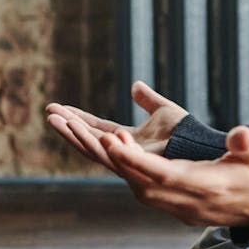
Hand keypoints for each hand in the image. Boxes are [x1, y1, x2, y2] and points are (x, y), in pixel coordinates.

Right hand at [46, 81, 188, 172]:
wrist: (201, 147)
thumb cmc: (188, 133)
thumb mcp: (164, 111)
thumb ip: (148, 100)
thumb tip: (135, 85)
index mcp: (129, 140)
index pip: (98, 129)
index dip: (79, 119)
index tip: (59, 109)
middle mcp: (124, 151)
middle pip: (89, 139)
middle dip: (68, 126)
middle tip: (48, 112)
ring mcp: (125, 158)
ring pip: (92, 146)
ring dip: (71, 131)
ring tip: (52, 117)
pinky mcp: (128, 163)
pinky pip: (103, 152)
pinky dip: (87, 139)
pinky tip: (71, 126)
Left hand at [100, 126, 248, 226]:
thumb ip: (248, 143)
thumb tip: (239, 135)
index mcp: (211, 186)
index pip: (164, 174)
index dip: (135, 160)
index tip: (111, 141)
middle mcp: (194, 204)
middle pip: (145, 186)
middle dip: (120, 162)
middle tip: (101, 135)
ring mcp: (189, 211)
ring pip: (145, 194)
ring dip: (124, 171)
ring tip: (108, 143)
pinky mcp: (187, 211)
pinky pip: (153, 197)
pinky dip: (136, 178)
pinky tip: (128, 160)